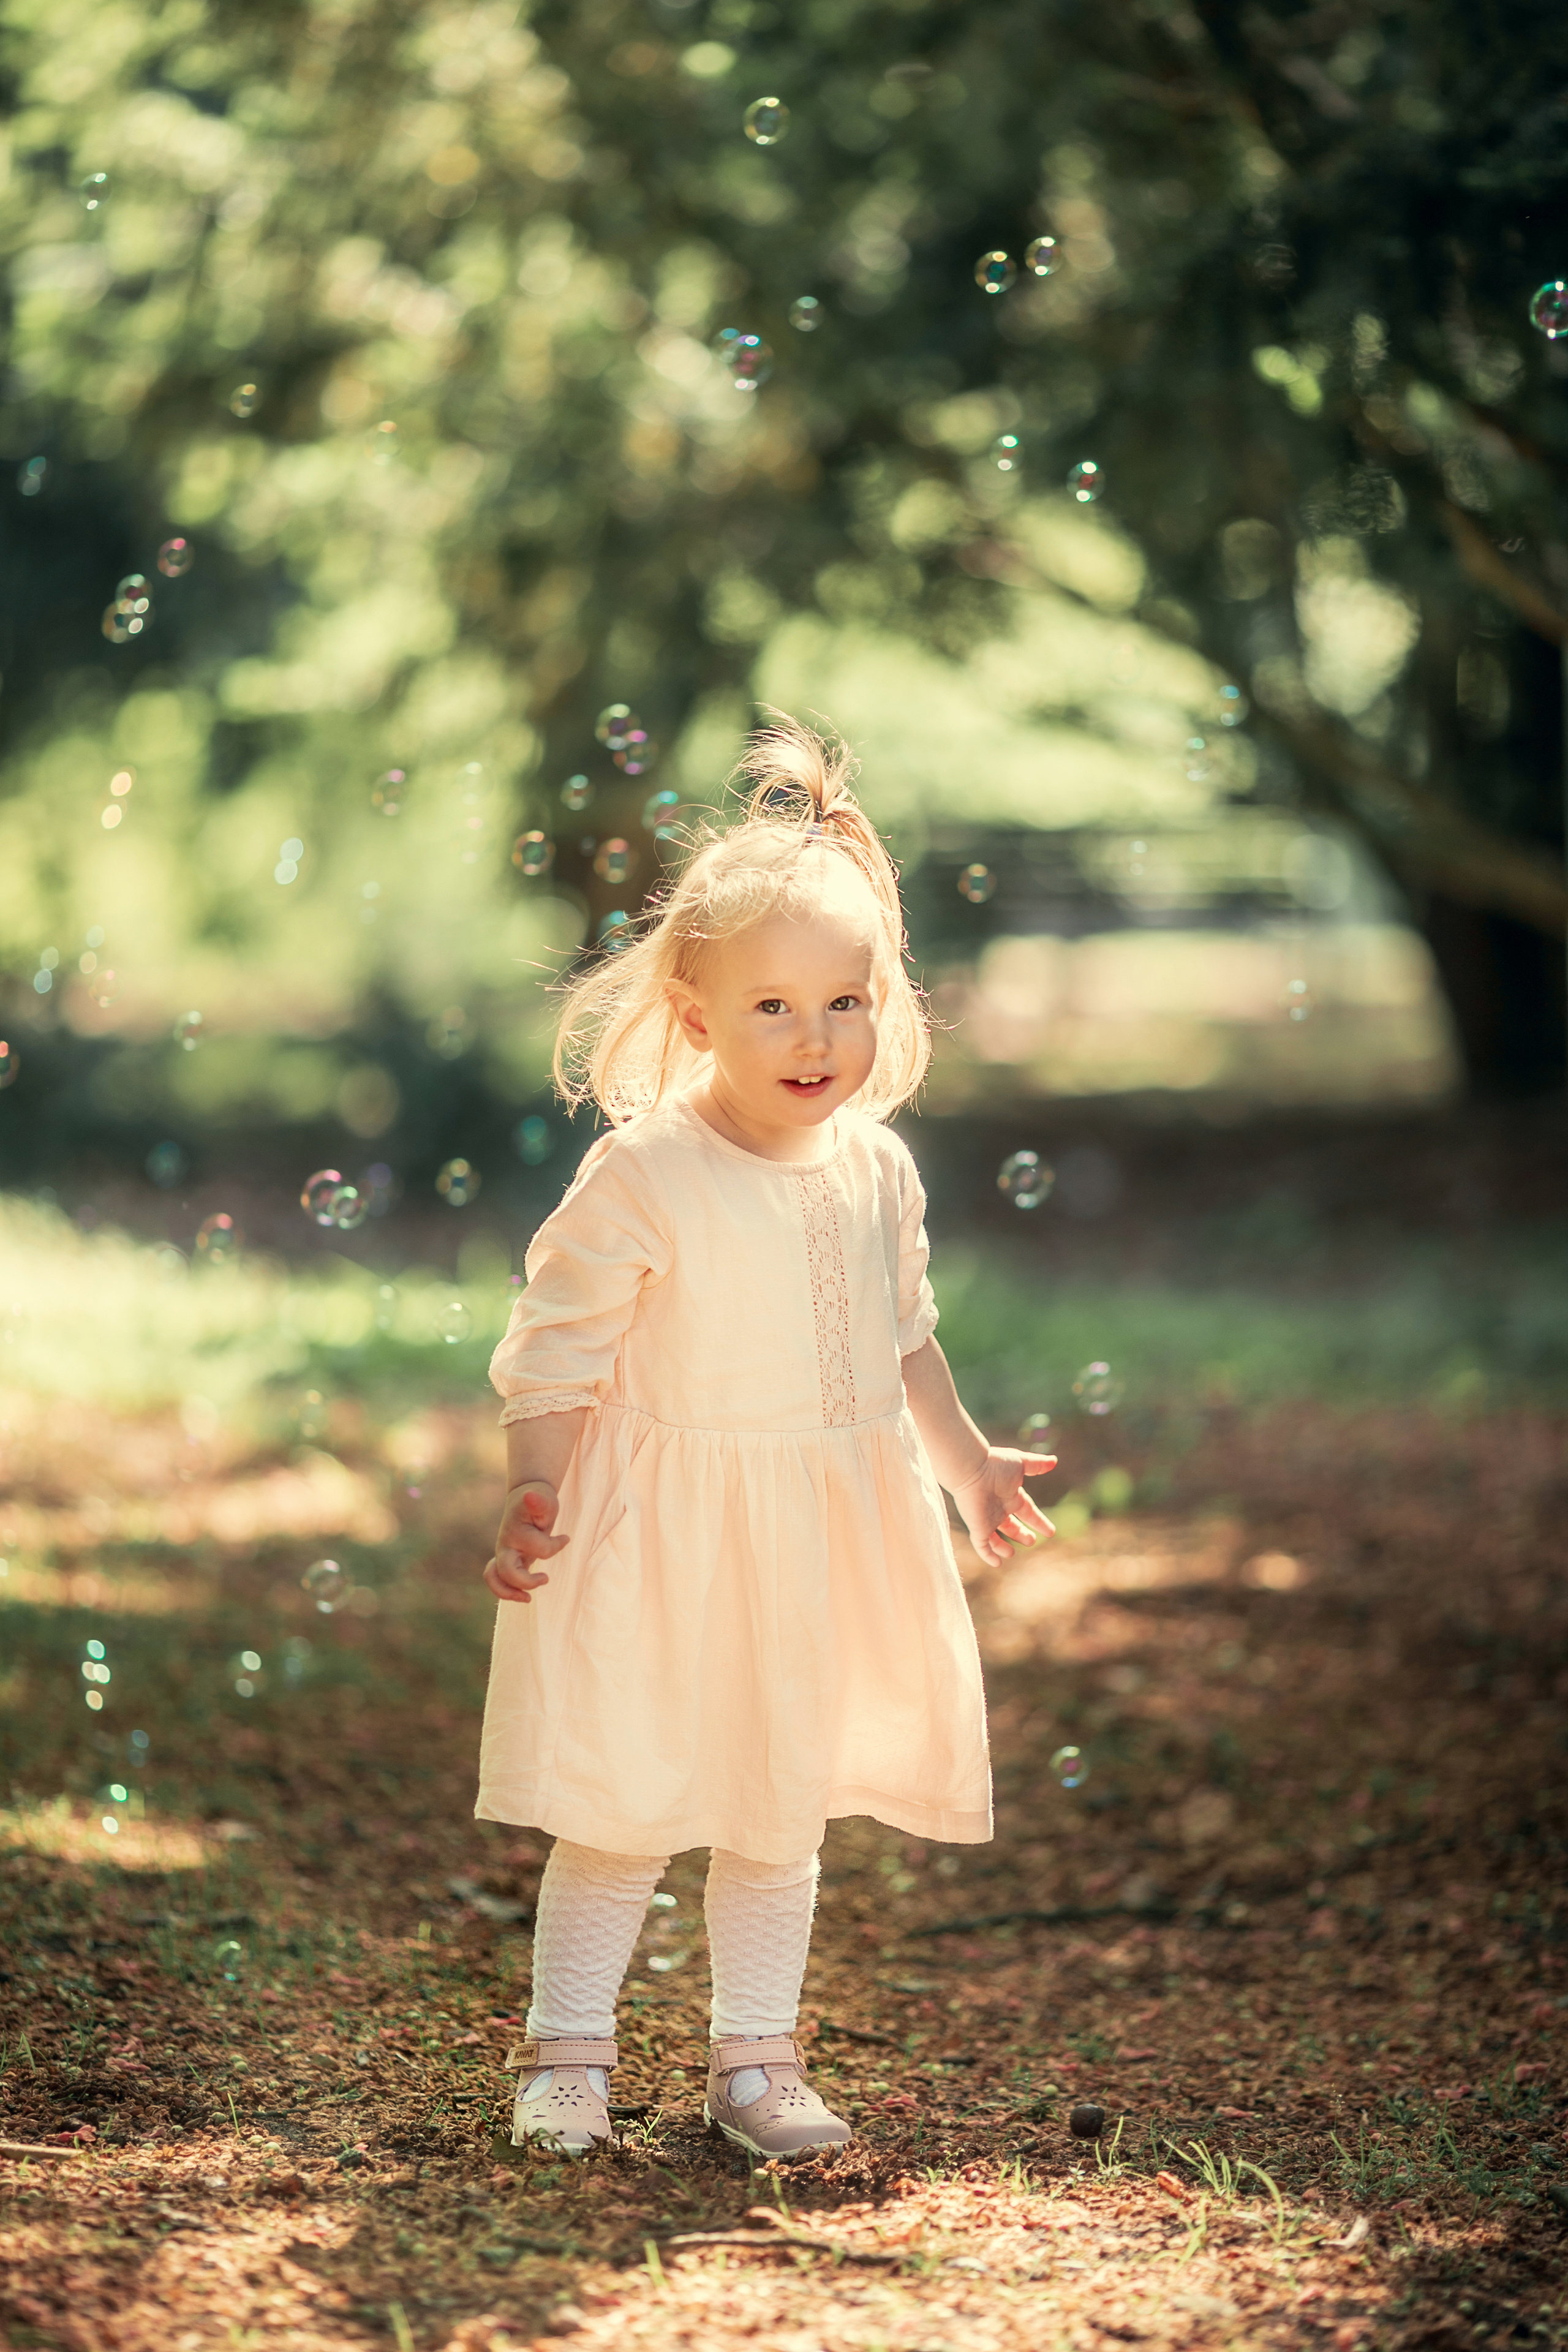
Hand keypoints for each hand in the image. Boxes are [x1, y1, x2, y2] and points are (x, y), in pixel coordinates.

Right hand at [484, 1480, 569, 1603]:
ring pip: (494, 1579)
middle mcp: (506, 1545)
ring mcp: (504, 1553)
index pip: (540, 1549)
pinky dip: (505, 1591)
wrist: (525, 1496)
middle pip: (506, 1572)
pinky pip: (497, 1580)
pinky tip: (523, 1594)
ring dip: (508, 1593)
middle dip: (526, 1582)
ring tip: (527, 1599)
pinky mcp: (507, 1560)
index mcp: (516, 1532)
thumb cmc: (539, 1499)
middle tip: (546, 1578)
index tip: (565, 1538)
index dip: (555, 1545)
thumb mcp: (544, 1499)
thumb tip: (530, 1495)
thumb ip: (538, 1501)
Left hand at [950, 1447, 1055, 1569]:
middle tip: (1032, 1541)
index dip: (1039, 1521)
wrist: (972, 1469)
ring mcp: (987, 1519)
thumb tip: (1054, 1461)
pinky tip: (996, 1563)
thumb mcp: (1021, 1463)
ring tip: (1011, 1554)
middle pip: (1011, 1526)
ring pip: (995, 1537)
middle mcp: (999, 1508)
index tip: (1050, 1531)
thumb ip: (1037, 1465)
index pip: (1028, 1512)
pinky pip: (982, 1546)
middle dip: (1021, 1534)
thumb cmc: (995, 1464)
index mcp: (1011, 1495)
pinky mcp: (977, 1527)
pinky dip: (988, 1555)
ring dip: (1003, 1547)